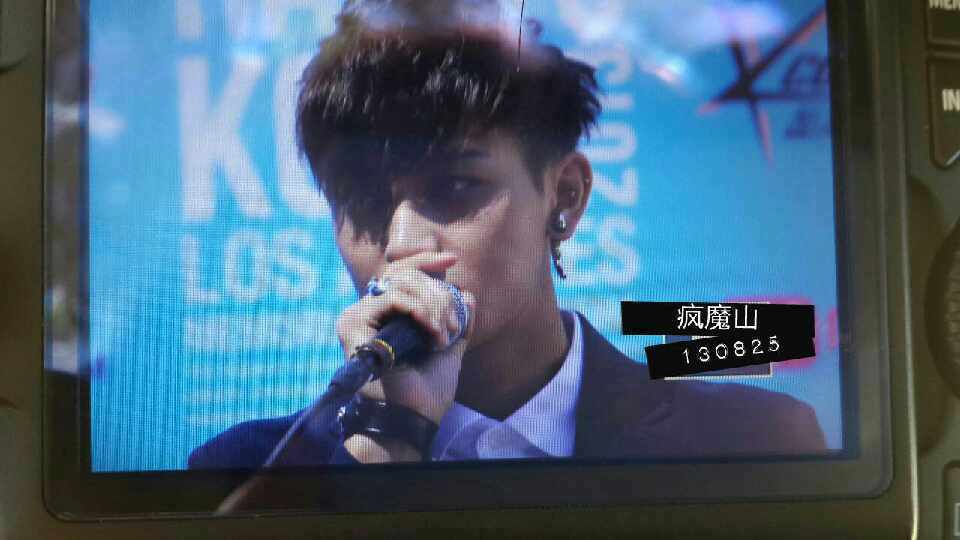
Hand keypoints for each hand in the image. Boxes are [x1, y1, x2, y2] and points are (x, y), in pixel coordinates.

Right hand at [335, 251, 476, 424]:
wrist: (412, 417)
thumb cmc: (426, 392)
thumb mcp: (449, 349)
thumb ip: (458, 323)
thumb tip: (469, 294)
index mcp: (389, 316)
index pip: (404, 273)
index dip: (428, 260)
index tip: (453, 260)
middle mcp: (371, 312)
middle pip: (407, 274)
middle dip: (440, 294)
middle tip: (453, 324)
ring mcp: (359, 315)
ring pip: (402, 281)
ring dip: (433, 304)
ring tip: (443, 333)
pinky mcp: (353, 321)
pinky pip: (393, 297)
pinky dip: (420, 309)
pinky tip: (432, 331)